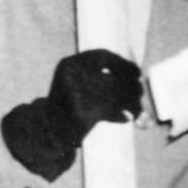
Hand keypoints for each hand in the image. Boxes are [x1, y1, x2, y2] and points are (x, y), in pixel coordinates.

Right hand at [0, 48, 143, 180]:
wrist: (47, 131)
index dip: (123, 64)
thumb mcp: (83, 87)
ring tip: (138, 108)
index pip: (101, 56)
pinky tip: (127, 118)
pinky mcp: (77, 114)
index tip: (138, 73)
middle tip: (141, 91)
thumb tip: (139, 80)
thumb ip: (106, 81)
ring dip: (129, 101)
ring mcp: (72, 95)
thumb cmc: (69, 107)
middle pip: (109, 77)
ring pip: (111, 95)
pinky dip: (120, 115)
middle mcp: (69, 77)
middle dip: (129, 85)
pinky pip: (107, 112)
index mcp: (69, 65)